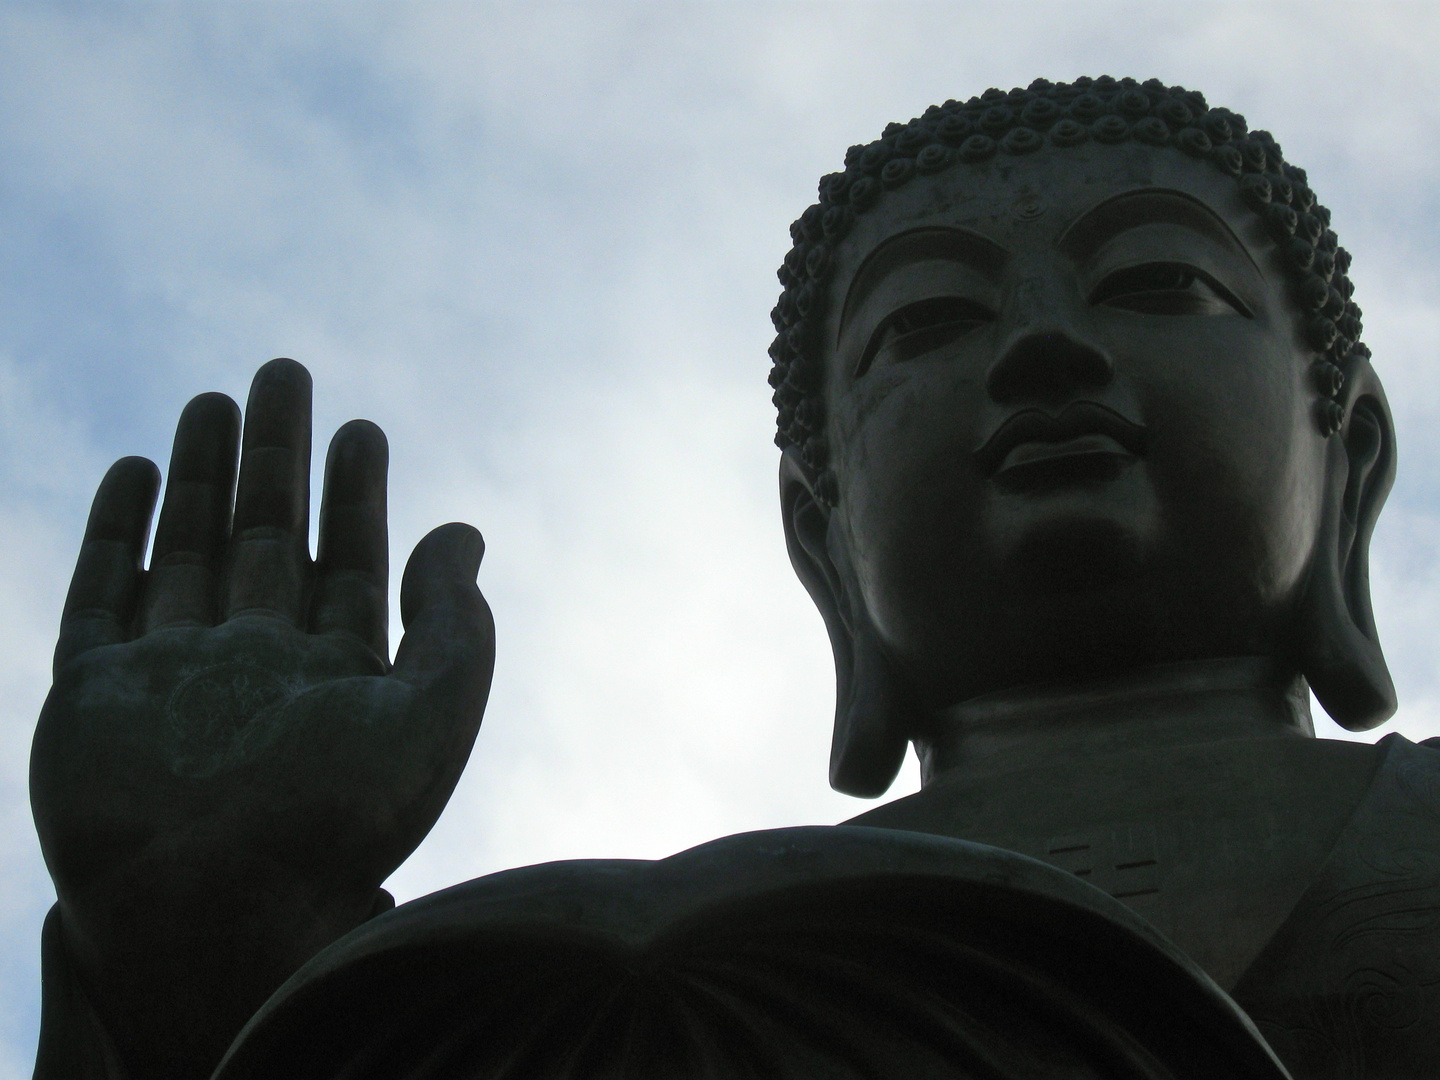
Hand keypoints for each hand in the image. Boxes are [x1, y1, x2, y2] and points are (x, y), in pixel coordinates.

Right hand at [30, 359, 494, 1077]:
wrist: (218, 910)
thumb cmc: (337, 822)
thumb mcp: (431, 714)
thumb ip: (453, 625)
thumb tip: (464, 531)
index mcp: (337, 676)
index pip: (351, 562)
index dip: (358, 494)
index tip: (362, 429)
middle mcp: (255, 667)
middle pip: (267, 537)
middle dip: (277, 458)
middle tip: (286, 373)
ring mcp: (172, 677)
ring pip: (189, 549)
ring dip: (203, 476)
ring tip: (215, 399)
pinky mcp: (91, 694)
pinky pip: (102, 595)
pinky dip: (118, 531)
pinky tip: (139, 469)